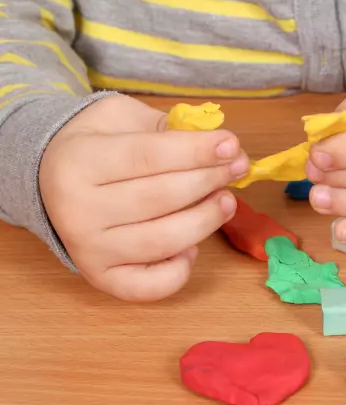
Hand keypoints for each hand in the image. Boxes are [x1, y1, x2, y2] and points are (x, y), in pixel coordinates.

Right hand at [40, 95, 249, 301]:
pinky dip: (179, 271)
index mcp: (79, 161)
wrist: (49, 177)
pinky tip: (192, 247)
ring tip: (226, 201)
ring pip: (162, 241)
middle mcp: (78, 209)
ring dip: (205, 221)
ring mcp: (87, 248)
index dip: (196, 151)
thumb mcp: (124, 118)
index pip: (149, 156)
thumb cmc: (100, 145)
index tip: (231, 145)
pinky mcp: (100, 277)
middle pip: (160, 198)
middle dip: (209, 181)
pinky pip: (148, 286)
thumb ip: (172, 130)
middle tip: (237, 168)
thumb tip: (229, 150)